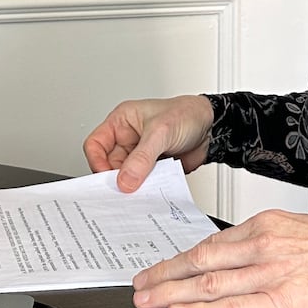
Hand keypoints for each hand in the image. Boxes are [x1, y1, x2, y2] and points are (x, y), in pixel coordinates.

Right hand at [83, 95, 212, 192]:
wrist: (212, 127)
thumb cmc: (187, 114)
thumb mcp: (161, 132)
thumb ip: (142, 157)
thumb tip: (125, 180)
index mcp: (122, 121)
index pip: (95, 144)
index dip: (97, 162)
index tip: (108, 178)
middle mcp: (128, 137)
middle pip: (108, 164)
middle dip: (116, 178)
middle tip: (123, 191)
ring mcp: (140, 154)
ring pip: (125, 176)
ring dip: (132, 185)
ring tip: (140, 192)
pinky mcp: (152, 167)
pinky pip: (141, 182)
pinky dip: (145, 189)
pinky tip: (152, 192)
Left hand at [131, 210, 307, 307]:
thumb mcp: (299, 232)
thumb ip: (266, 243)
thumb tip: (235, 258)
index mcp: (266, 224)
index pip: (211, 243)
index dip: (180, 259)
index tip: (159, 268)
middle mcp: (262, 244)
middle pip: (200, 260)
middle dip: (164, 274)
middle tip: (138, 285)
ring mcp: (271, 273)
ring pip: (209, 283)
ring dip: (172, 292)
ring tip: (148, 301)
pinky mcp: (283, 301)